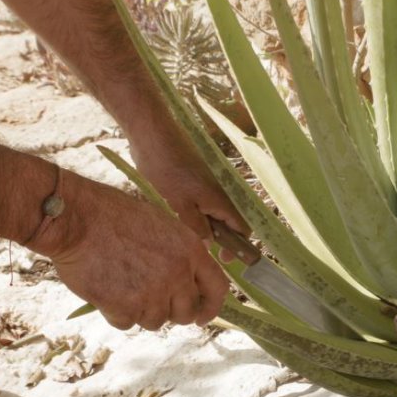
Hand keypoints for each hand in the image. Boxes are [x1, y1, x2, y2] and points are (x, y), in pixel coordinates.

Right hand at [32, 173, 230, 330]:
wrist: (77, 218)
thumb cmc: (114, 216)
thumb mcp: (161, 226)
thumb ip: (179, 255)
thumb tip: (186, 284)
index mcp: (190, 250)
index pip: (217, 289)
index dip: (211, 307)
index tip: (202, 317)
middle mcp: (177, 275)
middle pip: (185, 313)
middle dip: (171, 311)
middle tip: (151, 300)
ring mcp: (152, 294)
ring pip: (155, 321)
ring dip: (140, 311)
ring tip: (122, 284)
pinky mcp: (125, 308)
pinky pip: (127, 323)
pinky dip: (116, 313)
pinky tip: (106, 290)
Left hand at [128, 118, 249, 241]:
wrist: (153, 136)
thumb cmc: (166, 169)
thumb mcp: (180, 205)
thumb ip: (197, 227)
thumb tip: (209, 244)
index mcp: (220, 200)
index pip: (242, 228)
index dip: (238, 246)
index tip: (224, 260)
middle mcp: (219, 193)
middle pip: (229, 223)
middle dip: (220, 239)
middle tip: (201, 251)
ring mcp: (207, 186)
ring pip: (214, 214)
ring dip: (205, 228)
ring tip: (187, 237)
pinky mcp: (194, 180)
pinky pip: (202, 203)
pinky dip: (196, 215)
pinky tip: (178, 220)